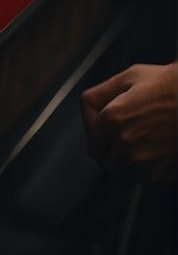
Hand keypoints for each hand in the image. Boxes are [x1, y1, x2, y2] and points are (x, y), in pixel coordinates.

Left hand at [81, 62, 177, 182]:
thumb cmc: (170, 85)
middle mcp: (125, 145)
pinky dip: (152, 167)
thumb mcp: (131, 77)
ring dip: (131, 162)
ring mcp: (146, 163)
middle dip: (112, 153)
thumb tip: (86, 112)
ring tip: (148, 140)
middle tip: (129, 136)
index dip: (99, 139)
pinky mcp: (165, 175)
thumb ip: (99, 94)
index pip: (93, 146)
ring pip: (127, 173)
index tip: (111, 131)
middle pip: (106, 163)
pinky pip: (148, 177)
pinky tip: (163, 148)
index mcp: (113, 119)